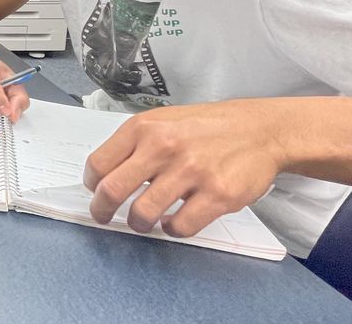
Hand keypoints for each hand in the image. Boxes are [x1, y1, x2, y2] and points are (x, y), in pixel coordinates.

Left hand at [83, 100, 284, 236]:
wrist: (259, 130)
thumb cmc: (205, 127)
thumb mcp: (163, 122)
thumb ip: (135, 145)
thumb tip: (104, 178)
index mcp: (144, 128)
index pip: (99, 163)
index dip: (92, 184)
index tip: (95, 192)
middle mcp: (163, 147)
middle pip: (112, 190)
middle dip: (102, 211)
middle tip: (104, 217)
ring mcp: (191, 171)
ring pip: (143, 213)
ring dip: (138, 224)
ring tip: (144, 221)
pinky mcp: (217, 195)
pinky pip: (179, 226)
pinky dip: (171, 229)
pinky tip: (173, 221)